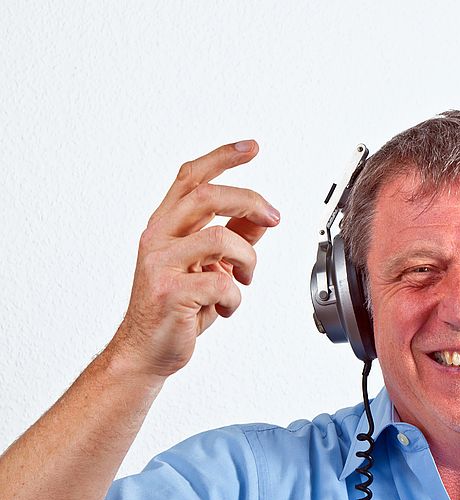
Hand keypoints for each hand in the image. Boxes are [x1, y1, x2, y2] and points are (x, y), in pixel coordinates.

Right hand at [109, 140, 280, 377]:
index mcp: (165, 227)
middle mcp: (158, 239)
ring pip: (220, 238)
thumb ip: (232, 241)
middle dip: (248, 201)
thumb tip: (260, 219)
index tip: (251, 147)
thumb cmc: (176, 310)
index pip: (190, 178)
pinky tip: (226, 309)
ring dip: (247, 259)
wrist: (147, 352)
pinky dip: (235, 298)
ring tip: (245, 279)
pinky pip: (221, 283)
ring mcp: (161, 264)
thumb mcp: (208, 269)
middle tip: (273, 217)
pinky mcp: (170, 292)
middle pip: (206, 196)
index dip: (221, 158)